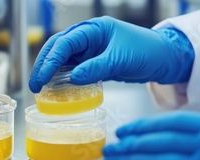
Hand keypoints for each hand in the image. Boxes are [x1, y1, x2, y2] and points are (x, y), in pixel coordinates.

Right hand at [29, 16, 194, 92]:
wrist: (165, 59)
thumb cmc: (147, 51)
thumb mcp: (121, 59)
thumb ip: (97, 68)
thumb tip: (74, 78)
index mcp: (94, 29)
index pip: (64, 43)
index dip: (49, 61)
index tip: (40, 79)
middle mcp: (89, 37)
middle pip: (58, 49)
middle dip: (44, 66)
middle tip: (35, 86)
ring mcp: (91, 50)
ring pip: (64, 60)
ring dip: (52, 73)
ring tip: (42, 90)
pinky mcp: (95, 62)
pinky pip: (75, 69)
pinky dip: (65, 79)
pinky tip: (59, 90)